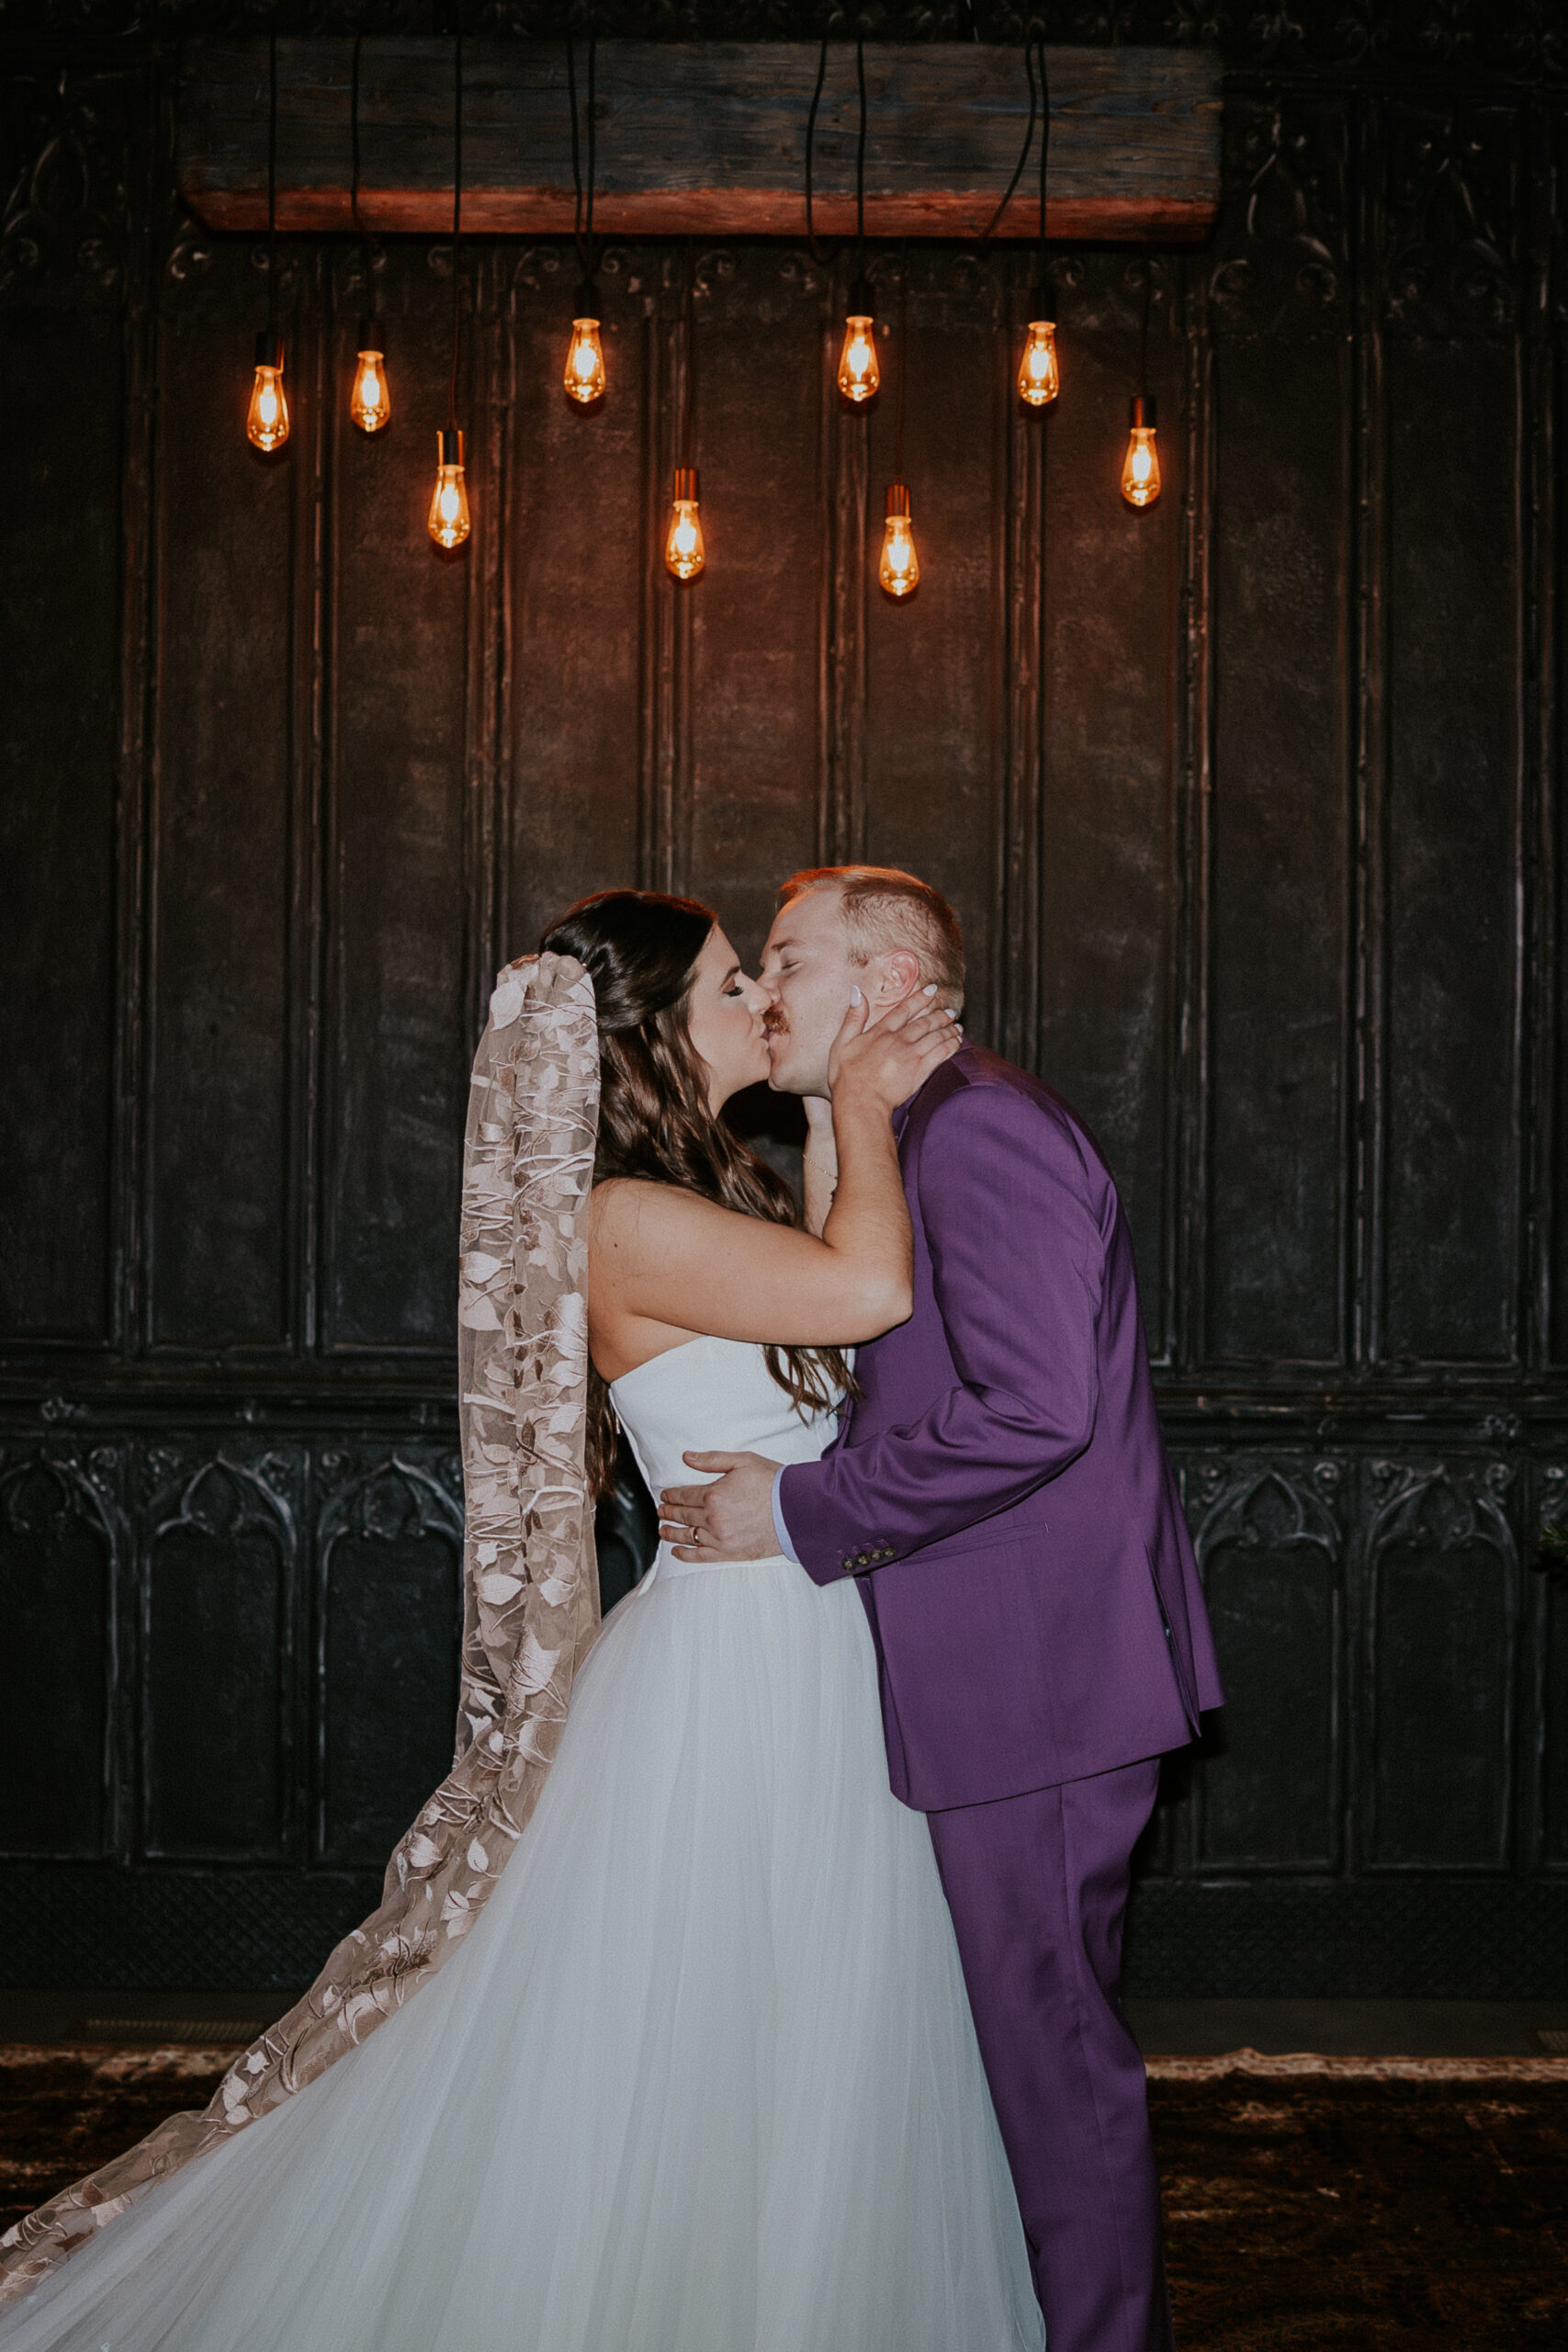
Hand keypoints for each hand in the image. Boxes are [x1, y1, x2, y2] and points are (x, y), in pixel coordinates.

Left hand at [659, 1452, 783, 1562]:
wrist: (797, 1510)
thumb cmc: (773, 1484)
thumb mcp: (743, 1461)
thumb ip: (712, 1460)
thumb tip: (687, 1458)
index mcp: (713, 1494)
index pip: (684, 1495)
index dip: (671, 1495)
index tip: (665, 1496)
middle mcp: (713, 1518)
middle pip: (683, 1515)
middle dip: (668, 1512)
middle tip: (661, 1511)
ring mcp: (720, 1538)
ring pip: (687, 1536)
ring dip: (671, 1533)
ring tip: (662, 1530)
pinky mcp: (729, 1553)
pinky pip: (700, 1556)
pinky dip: (685, 1554)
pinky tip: (676, 1551)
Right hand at [828, 986, 959, 1118]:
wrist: (860, 1102)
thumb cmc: (846, 1077)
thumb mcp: (841, 1043)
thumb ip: (853, 1018)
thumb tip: (857, 993)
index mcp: (880, 1033)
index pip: (903, 1010)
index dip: (919, 999)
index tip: (932, 990)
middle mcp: (898, 1040)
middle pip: (924, 1023)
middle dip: (940, 1015)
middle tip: (950, 1011)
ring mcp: (911, 1055)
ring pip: (935, 1036)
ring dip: (948, 1029)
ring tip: (957, 1026)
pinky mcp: (920, 1070)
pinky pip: (941, 1053)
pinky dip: (951, 1045)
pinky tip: (957, 1042)